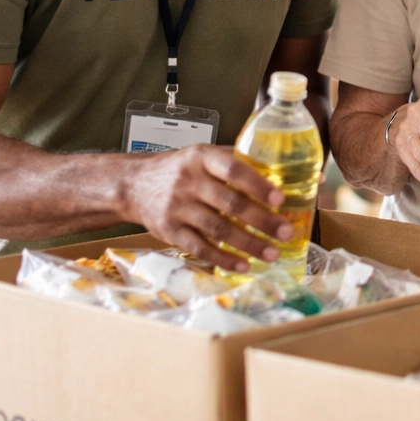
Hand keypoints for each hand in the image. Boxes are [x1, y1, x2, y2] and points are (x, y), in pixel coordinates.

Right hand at [122, 145, 288, 271]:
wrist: (133, 185)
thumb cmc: (179, 170)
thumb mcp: (203, 155)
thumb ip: (236, 162)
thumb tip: (283, 172)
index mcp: (202, 158)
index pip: (234, 170)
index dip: (258, 185)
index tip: (280, 199)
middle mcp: (189, 181)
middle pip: (231, 204)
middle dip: (262, 221)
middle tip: (286, 232)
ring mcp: (177, 207)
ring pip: (218, 229)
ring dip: (248, 244)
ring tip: (272, 253)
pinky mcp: (169, 231)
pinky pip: (199, 247)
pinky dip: (223, 258)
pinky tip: (243, 264)